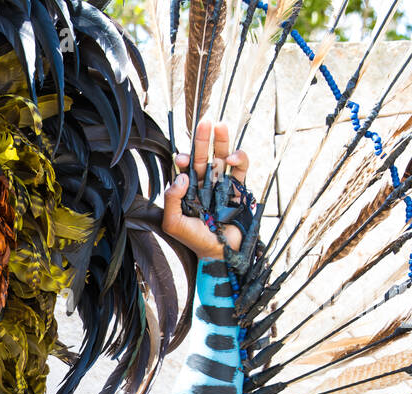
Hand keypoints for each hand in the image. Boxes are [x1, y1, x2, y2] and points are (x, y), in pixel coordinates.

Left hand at [162, 120, 249, 260]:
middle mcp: (205, 184)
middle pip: (205, 156)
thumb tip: (181, 177)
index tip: (182, 158)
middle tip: (204, 122)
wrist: (219, 252)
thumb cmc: (194, 240)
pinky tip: (233, 156)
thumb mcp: (174, 223)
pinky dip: (239, 159)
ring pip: (223, 157)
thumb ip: (172, 200)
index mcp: (189, 190)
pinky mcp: (239, 189)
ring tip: (220, 125)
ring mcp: (223, 185)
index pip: (186, 168)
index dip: (185, 159)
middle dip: (203, 140)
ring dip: (222, 141)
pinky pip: (240, 168)